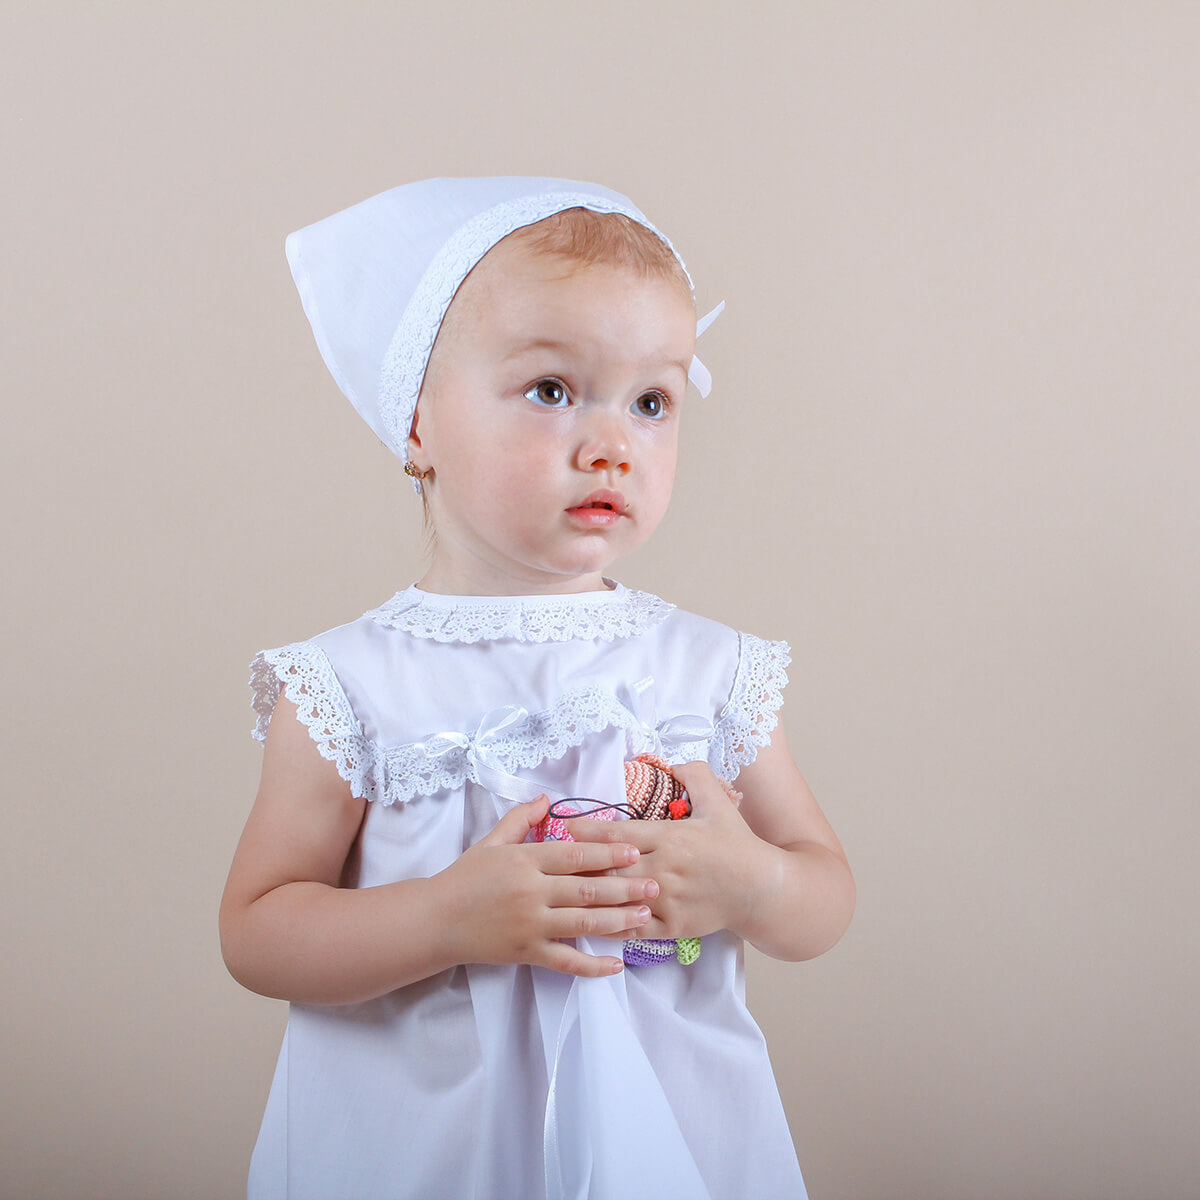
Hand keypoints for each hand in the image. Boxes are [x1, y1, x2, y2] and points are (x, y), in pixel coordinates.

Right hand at [436, 795, 660, 977]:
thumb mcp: (491, 842)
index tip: (635, 850)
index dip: (607, 852)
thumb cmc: (465, 878)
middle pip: (586, 888)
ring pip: (583, 922)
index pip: (574, 855)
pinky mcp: (526, 953)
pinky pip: (565, 961)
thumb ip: (521, 820)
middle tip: (655, 885)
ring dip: (618, 920)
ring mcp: (530, 925)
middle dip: (624, 887)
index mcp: (525, 860)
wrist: (435, 920)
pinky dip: (592, 965)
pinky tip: (616, 965)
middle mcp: (531, 892)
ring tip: (646, 916)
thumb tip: (547, 798)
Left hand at [565, 761, 774, 940]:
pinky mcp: (673, 925)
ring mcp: (667, 899)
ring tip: (561, 893)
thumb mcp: (719, 802)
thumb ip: (695, 775)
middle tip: (550, 863)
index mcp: (670, 836)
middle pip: (610, 868)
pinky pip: (635, 927)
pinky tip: (591, 923)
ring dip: (590, 896)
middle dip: (580, 866)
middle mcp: (664, 868)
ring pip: (618, 899)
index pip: (618, 833)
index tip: (564, 827)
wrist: (762, 889)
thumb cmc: (736, 843)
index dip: (587, 830)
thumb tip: (674, 760)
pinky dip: (612, 925)